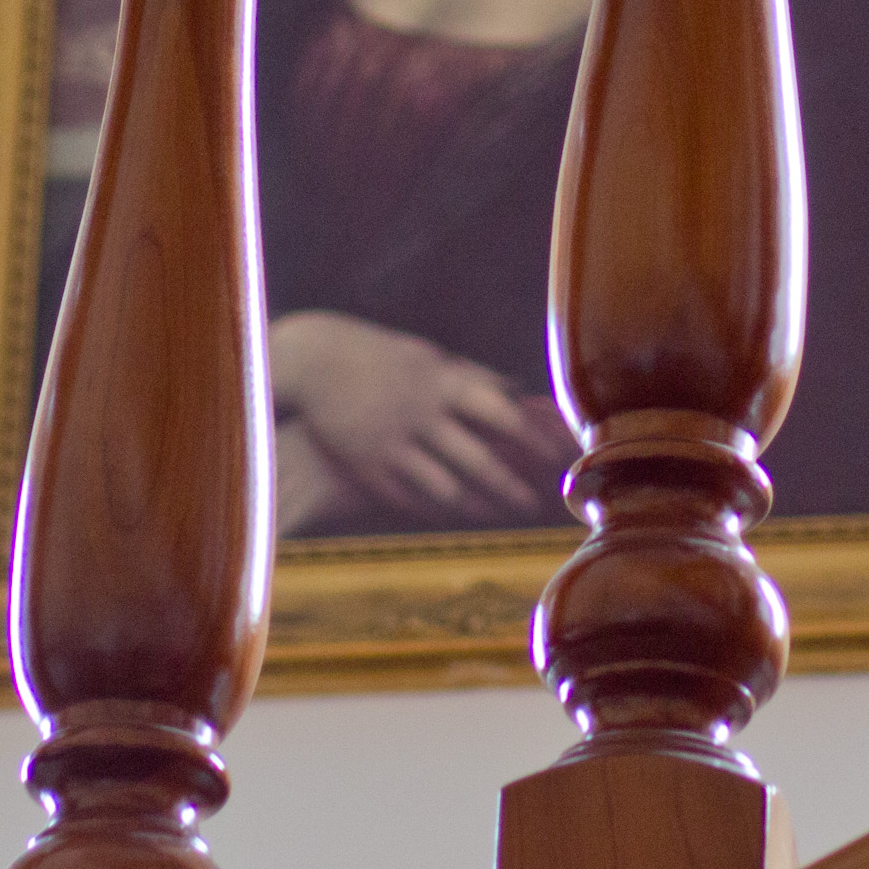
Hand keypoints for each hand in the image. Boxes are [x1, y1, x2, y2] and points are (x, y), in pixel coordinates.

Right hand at [268, 310, 575, 525]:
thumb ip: (471, 375)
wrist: (311, 362)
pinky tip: (452, 513)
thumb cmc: (378, 355)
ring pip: (447, 489)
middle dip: (511, 488)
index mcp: (442, 382)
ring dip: (478, 506)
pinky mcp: (369, 467)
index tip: (557, 459)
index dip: (534, 441)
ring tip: (497, 513)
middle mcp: (421, 415)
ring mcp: (394, 444)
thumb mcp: (426, 356)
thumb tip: (517, 390)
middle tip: (533, 504)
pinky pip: (411, 500)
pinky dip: (436, 509)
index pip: (501, 415)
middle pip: (479, 461)